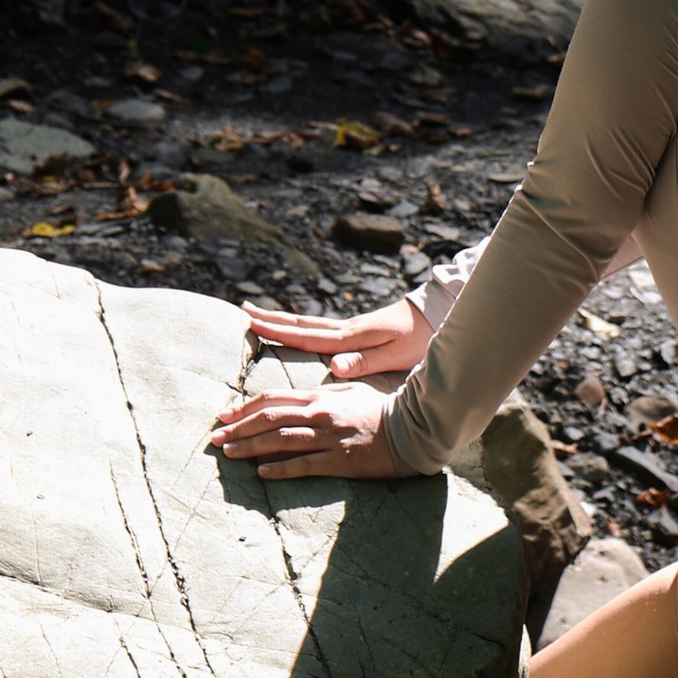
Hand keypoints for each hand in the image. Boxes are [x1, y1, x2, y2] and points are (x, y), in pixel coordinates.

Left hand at [208, 378, 407, 481]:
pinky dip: (280, 468)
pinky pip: (304, 465)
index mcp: (320, 397)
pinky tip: (261, 473)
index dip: (244, 408)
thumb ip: (321, 394)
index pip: (272, 399)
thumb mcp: (349, 392)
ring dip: (250, 447)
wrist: (411, 430)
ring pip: (280, 441)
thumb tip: (295, 399)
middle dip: (238, 428)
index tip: (224, 416)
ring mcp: (329, 438)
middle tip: (215, 438)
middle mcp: (320, 415)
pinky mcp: (339, 461)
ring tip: (228, 453)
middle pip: (269, 419)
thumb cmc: (380, 410)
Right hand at [240, 294, 429, 381]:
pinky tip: (294, 328)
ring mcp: (348, 328)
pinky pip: (318, 327)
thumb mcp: (394, 356)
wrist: (435, 317)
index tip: (250, 323)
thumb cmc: (417, 341)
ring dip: (281, 319)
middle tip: (241, 311)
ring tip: (258, 314)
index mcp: (349, 337)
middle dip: (270, 319)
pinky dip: (299, 325)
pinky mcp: (355, 330)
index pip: (305, 335)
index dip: (276, 331)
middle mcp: (344, 329)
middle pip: (300, 323)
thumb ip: (364, 362)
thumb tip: (333, 366)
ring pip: (307, 322)